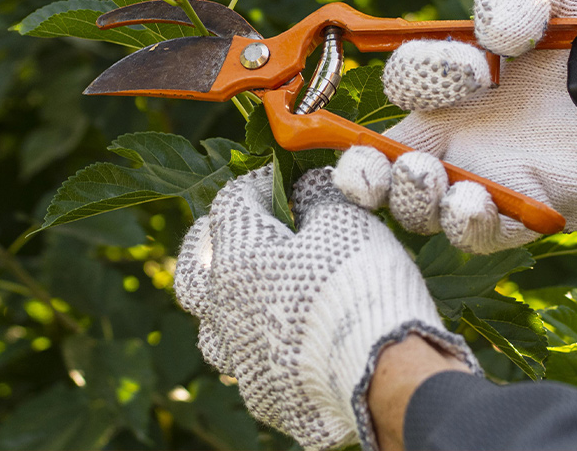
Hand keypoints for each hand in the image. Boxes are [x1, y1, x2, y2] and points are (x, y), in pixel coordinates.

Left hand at [174, 166, 478, 450]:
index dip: (259, 184)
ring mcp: (238, 356)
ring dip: (225, 305)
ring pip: (211, 325)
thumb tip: (307, 186)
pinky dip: (259, 349)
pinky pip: (247, 365)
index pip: (232, 202)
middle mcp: (223, 307)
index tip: (284, 181)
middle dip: (209, 244)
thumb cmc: (359, 285)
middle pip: (193, 268)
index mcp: (236, 256)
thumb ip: (317, 195)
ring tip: (249, 295)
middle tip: (231, 234)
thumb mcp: (344, 219)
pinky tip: (282, 344)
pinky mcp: (261, 395)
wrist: (383, 375)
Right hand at [334, 0, 576, 252]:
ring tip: (431, 177)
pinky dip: (466, 223)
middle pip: (378, 169)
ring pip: (418, 211)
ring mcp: (482, 181)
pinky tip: (473, 201)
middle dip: (364, 171)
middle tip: (387, 161)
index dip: (420, 76)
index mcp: (445, 87)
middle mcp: (451, 139)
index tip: (477, 68)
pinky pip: (476, 234)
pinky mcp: (522, 215)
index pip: (401, 87)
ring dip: (413, 199)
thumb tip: (492, 36)